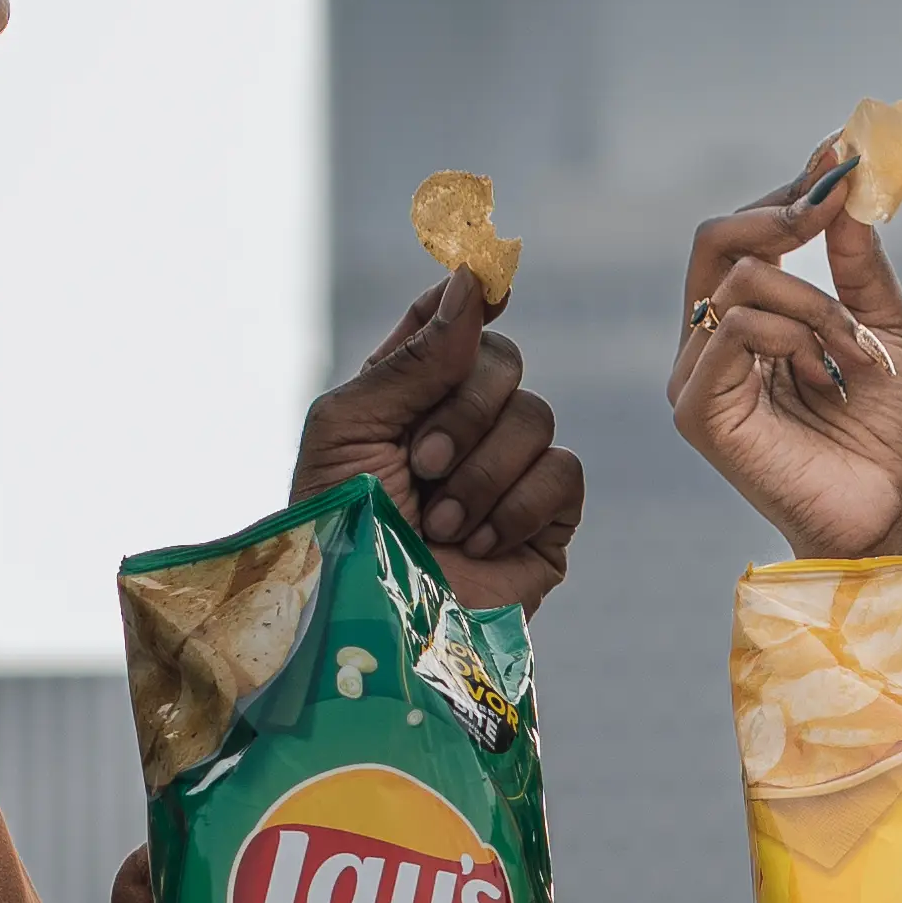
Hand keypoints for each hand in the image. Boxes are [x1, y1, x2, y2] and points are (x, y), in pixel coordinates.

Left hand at [291, 272, 586, 610]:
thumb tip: (473, 279)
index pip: (450, 323)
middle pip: (504, 360)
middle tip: (420, 466)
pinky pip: (562, 474)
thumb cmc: (340, 529)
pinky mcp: (547, 524)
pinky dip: (516, 506)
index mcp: (407, 396)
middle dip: (462, 411)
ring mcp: (510, 474)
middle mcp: (462, 427)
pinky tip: (477, 545)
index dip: (468, 299)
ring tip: (438, 525)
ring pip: (535, 417)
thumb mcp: (350, 428)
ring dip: (480, 472)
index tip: (487, 283)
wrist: (370, 623)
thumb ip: (414, 354)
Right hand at [669, 139, 901, 557]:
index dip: (787, 192)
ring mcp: (696, 377)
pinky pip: (734, 327)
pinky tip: (825, 374)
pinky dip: (792, 333)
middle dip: (781, 213)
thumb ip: (857, 262)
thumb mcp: (883, 328)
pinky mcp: (697, 410)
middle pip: (715, 237)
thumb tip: (843, 181)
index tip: (838, 155)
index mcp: (746, 324)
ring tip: (855, 356)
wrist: (889, 511)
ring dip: (816, 302)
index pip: (743, 236)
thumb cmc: (884, 435)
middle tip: (832, 204)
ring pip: (740, 278)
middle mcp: (709, 345)